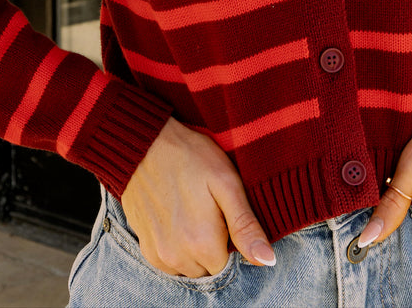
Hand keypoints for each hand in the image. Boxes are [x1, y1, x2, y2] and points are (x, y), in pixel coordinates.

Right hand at [120, 117, 275, 276]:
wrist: (144, 144)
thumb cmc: (189, 157)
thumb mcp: (226, 183)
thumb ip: (246, 226)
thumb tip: (268, 261)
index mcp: (203, 243)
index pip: (229, 263)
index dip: (230, 239)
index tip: (223, 213)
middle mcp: (178, 257)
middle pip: (209, 267)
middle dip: (213, 245)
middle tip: (208, 208)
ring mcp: (159, 254)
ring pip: (189, 267)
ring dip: (194, 249)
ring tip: (191, 210)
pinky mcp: (145, 246)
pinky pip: (168, 262)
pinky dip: (176, 247)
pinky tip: (176, 218)